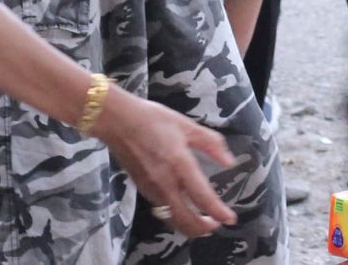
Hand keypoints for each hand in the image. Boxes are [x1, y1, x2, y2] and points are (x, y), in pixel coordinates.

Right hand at [90, 85, 236, 235]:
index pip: (202, 196)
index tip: (230, 219)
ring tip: (203, 222)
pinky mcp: (142, 189)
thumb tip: (229, 161)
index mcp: (179, 163)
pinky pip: (162, 211)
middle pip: (185, 219)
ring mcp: (151, 188)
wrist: (117, 121)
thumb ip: (211, 143)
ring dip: (189, 226)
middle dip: (203, 228)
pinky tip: (183, 210)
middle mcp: (165, 182)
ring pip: (172, 218)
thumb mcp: (187, 125)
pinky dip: (175, 217)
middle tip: (217, 224)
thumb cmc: (153, 119)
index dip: (218, 212)